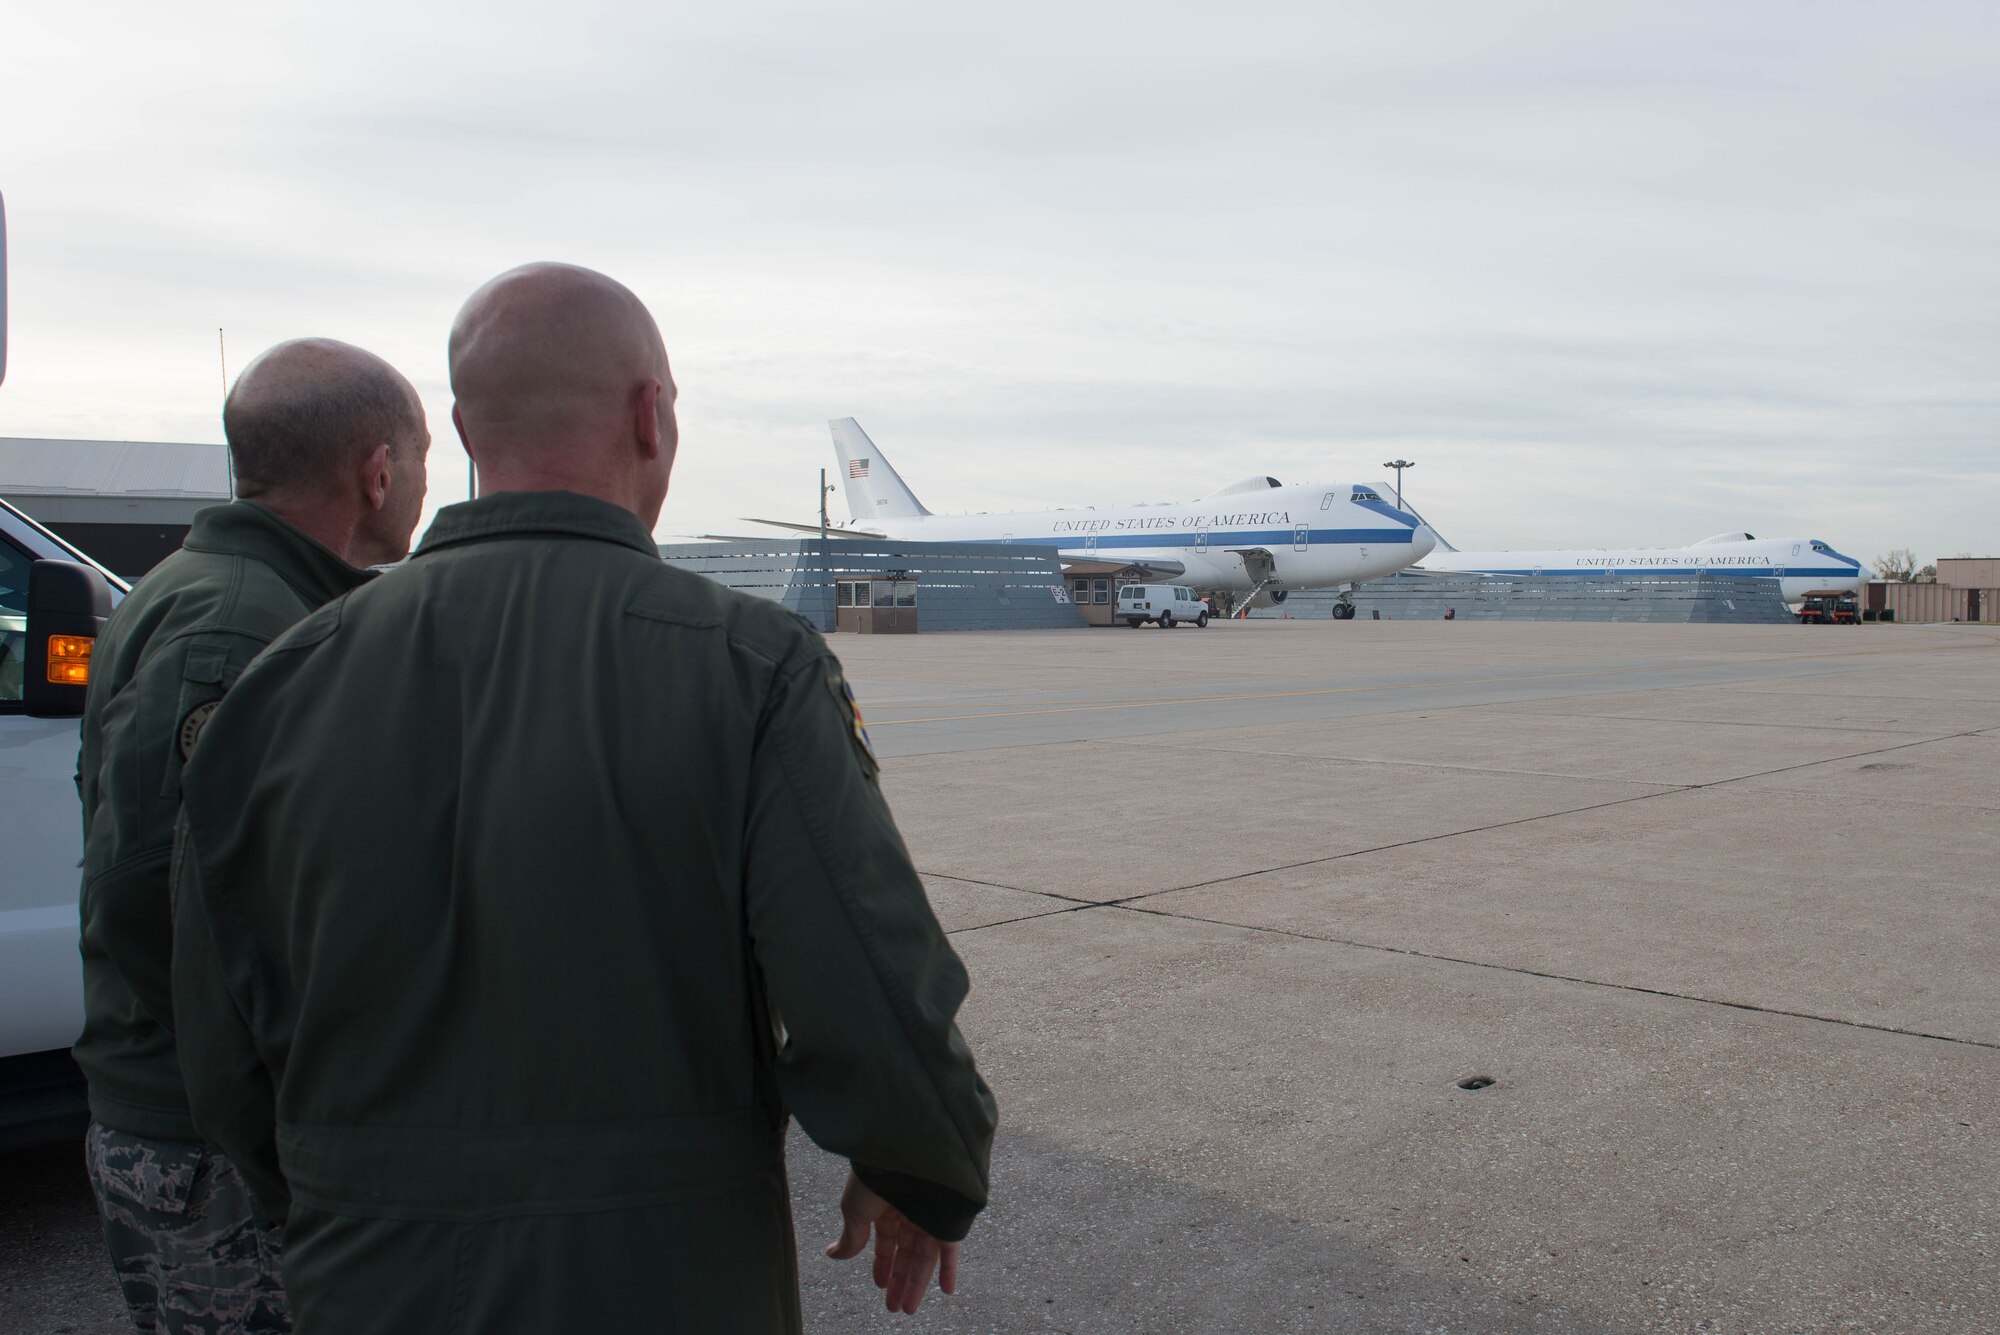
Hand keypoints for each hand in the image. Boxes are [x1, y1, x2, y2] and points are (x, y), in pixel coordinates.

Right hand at [824, 1170, 960, 1314]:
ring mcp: (930, 1213)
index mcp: (885, 1205)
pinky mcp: (948, 1217)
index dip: (882, 1263)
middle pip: (905, 1253)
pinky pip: (951, 1248)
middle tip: (895, 1307)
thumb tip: (833, 1254)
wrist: (906, 1152)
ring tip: (909, 1307)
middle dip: (899, 1281)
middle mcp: (909, 1209)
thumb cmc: (876, 1175)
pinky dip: (949, 1269)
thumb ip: (850, 1237)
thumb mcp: (854, 1210)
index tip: (880, 1284)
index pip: (885, 1240)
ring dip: (917, 1283)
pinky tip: (947, 1289)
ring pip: (924, 1256)